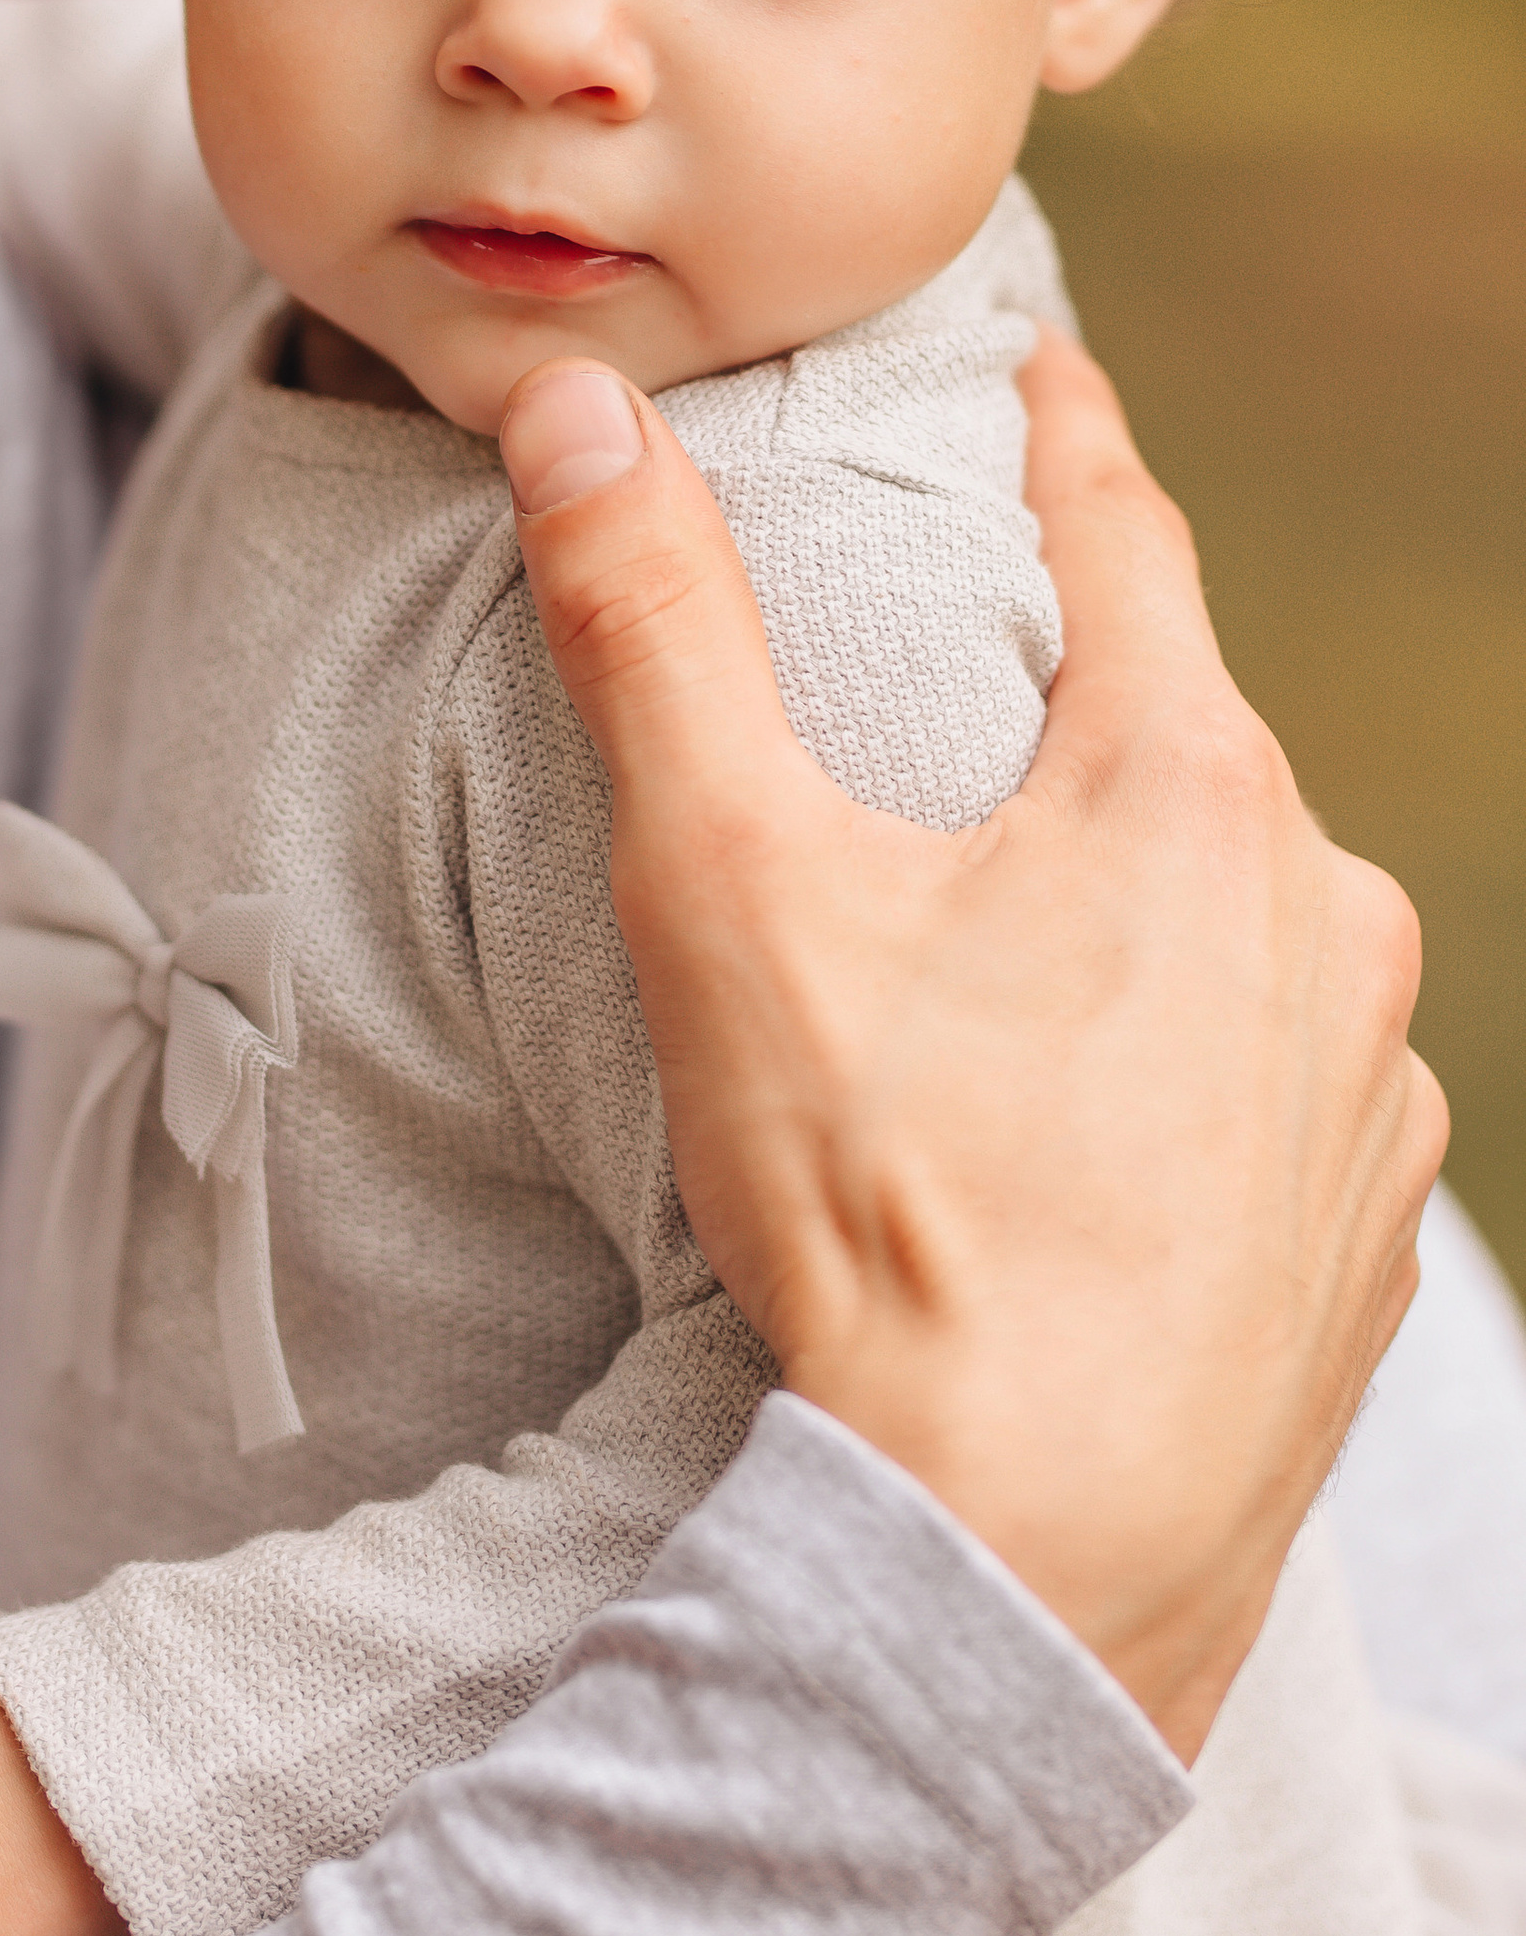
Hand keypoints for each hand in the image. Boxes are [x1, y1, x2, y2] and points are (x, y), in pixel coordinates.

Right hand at [500, 331, 1441, 1763]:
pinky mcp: (1367, 1233)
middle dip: (1084, 706)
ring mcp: (1365, 1081)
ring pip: (1245, 917)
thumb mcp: (726, 887)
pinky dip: (1197, 1065)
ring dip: (1147, 899)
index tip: (1046, 371)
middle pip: (1187, 738)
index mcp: (1183, 788)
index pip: (1126, 538)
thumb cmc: (880, 1212)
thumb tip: (570, 409)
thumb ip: (652, 627)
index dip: (1065, 440)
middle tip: (976, 707)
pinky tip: (1098, 1137)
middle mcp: (1319, 909)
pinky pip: (1285, 1084)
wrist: (1023, 1565)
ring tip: (1016, 958)